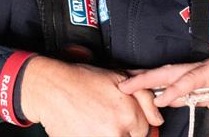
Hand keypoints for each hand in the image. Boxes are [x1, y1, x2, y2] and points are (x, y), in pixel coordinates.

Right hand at [20, 56, 163, 135]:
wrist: (51, 88)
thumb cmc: (82, 80)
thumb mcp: (118, 78)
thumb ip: (144, 97)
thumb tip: (158, 119)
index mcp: (129, 115)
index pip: (146, 129)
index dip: (135, 122)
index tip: (123, 117)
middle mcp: (117, 132)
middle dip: (123, 130)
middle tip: (106, 117)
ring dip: (111, 132)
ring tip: (97, 122)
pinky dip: (95, 135)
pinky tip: (89, 127)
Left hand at [118, 52, 208, 136]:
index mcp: (198, 86)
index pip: (167, 87)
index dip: (148, 90)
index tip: (129, 97)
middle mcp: (197, 75)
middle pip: (162, 77)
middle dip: (139, 82)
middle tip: (118, 88)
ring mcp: (205, 71)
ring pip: (170, 74)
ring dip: (149, 80)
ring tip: (130, 87)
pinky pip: (192, 79)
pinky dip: (176, 87)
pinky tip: (163, 95)